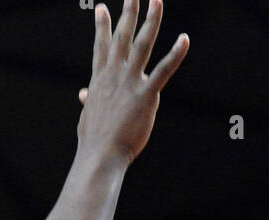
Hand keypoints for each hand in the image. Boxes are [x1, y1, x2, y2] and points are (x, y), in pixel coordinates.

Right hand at [76, 0, 188, 165]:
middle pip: (122, 36)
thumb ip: (89, 101)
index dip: (101, 26)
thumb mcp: (88, 116)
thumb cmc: (94, 141)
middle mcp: (114, 75)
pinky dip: (175, 54)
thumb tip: (84, 95)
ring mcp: (130, 83)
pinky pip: (163, 71)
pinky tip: (184, 39)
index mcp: (100, 79)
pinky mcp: (146, 96)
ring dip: (150, 20)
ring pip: (142, 44)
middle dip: (128, 12)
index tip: (100, 7)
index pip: (101, 46)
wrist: (100, 155)